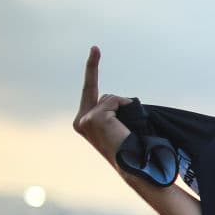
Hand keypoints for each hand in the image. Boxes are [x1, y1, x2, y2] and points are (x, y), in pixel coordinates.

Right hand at [72, 46, 132, 163]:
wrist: (134, 166)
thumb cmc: (131, 148)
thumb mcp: (118, 126)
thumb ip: (113, 111)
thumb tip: (124, 103)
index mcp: (84, 123)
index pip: (89, 93)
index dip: (92, 69)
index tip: (95, 49)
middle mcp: (80, 121)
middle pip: (102, 94)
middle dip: (99, 75)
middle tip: (94, 48)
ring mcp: (86, 119)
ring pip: (110, 98)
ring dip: (124, 108)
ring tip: (126, 128)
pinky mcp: (96, 118)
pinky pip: (115, 102)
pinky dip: (125, 108)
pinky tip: (125, 125)